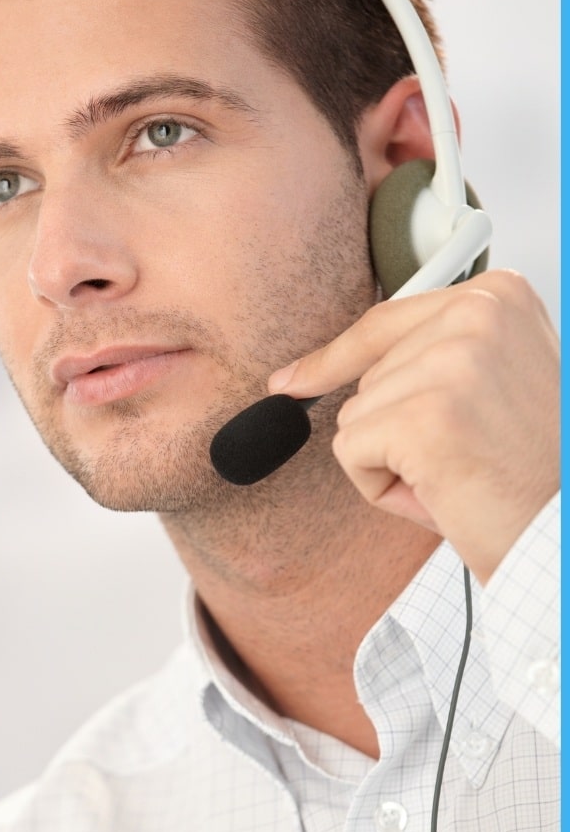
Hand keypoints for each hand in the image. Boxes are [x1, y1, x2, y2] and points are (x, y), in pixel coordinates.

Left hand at [267, 270, 559, 583]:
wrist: (564, 535)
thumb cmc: (533, 474)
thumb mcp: (491, 385)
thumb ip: (431, 356)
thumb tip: (316, 370)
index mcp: (498, 297)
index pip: (384, 322)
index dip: (333, 359)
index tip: (289, 379)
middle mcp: (478, 314)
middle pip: (367, 374)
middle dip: (396, 429)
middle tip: (469, 456)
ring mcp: (451, 363)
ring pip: (356, 414)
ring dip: (393, 461)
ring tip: (462, 474)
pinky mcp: (423, 417)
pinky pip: (350, 451)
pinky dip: (381, 488)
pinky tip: (441, 493)